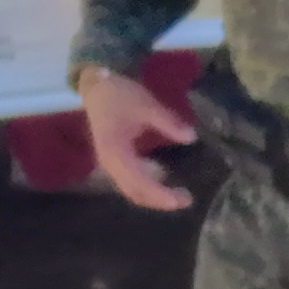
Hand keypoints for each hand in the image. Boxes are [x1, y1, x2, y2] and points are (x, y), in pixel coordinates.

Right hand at [78, 61, 191, 214]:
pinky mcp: (114, 161)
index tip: (180, 199)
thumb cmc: (119, 95)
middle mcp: (109, 164)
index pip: (138, 181)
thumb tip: (191, 137)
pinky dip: (148, 187)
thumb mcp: (146, 104)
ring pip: (131, 190)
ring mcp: (110, 164)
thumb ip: (168, 122)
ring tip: (179, 195)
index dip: (159, 193)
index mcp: (115, 152)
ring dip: (153, 196)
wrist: (97, 88)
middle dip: (159, 200)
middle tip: (187, 200)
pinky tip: (165, 183)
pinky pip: (130, 182)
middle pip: (134, 192)